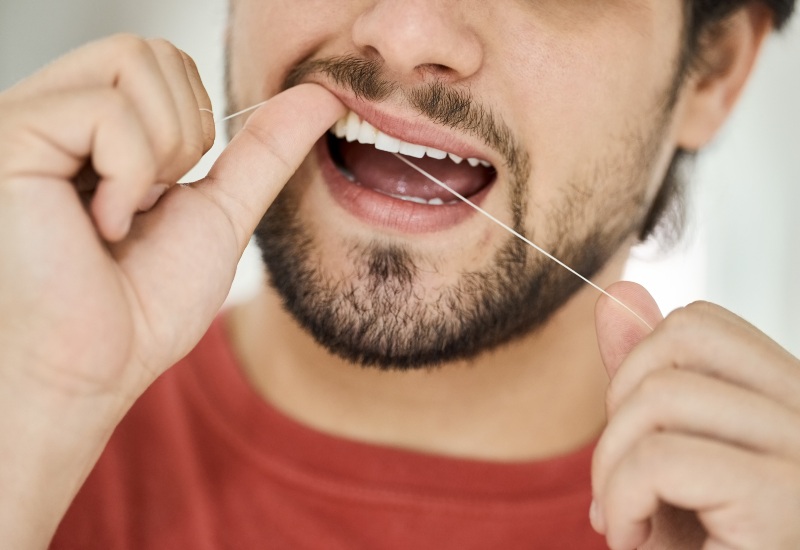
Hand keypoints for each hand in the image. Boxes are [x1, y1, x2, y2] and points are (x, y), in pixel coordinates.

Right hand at [0, 34, 343, 546]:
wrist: (93, 369)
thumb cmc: (142, 305)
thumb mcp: (220, 212)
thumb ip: (265, 151)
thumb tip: (321, 96)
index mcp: (91, 127)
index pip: (163, 61)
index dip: (195, 125)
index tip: (165, 197)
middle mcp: (52, 112)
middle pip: (152, 50)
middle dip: (184, 136)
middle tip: (147, 205)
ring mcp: (28, 120)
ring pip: (135, 61)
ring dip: (158, 155)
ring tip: (120, 215)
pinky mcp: (12, 136)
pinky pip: (107, 111)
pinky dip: (128, 178)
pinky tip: (98, 225)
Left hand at [591, 282, 799, 548]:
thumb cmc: (705, 547)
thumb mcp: (664, 456)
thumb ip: (643, 375)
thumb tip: (617, 295)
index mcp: (791, 400)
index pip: (698, 323)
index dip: (638, 371)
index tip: (638, 442)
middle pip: (675, 343)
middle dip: (619, 414)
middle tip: (626, 487)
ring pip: (661, 394)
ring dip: (613, 464)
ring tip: (630, 516)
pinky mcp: (784, 498)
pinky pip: (659, 457)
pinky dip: (621, 499)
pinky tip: (635, 539)